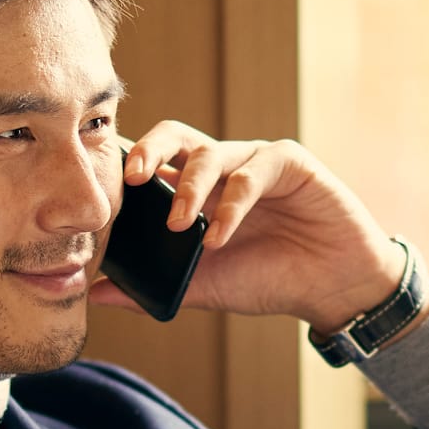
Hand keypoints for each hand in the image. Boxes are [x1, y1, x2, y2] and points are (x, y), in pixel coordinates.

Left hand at [88, 125, 408, 334]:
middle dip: (148, 151)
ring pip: (210, 153)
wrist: (332, 289)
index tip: (102, 191)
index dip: (127, 166)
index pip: (156, 162)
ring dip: (188, 189)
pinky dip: (230, 205)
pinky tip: (219, 237)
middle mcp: (224, 168)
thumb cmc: (271, 280)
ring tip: (178, 226)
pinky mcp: (289, 162)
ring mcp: (255, 161)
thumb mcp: (204, 287)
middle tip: (131, 179)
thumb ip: (155, 285)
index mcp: (199, 190)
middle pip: (175, 137)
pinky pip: (251, 173)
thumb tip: (95, 292)